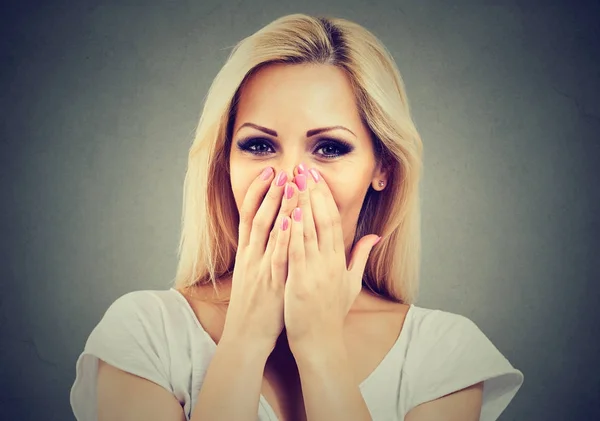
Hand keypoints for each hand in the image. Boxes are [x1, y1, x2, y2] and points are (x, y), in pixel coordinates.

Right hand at [221, 168, 298, 354]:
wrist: (246, 336)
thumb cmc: (254, 305)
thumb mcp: (251, 275)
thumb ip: (260, 253)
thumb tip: (272, 233)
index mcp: (247, 253)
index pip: (250, 215)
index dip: (260, 193)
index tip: (271, 173)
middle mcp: (251, 256)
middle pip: (257, 216)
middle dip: (269, 192)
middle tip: (281, 169)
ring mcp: (260, 268)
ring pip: (267, 231)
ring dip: (278, 206)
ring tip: (289, 183)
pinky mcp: (271, 282)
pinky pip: (277, 255)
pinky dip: (283, 236)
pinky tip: (291, 219)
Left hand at [283, 166, 380, 354]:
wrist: (320, 342)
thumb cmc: (332, 313)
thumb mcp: (351, 283)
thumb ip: (360, 257)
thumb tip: (374, 236)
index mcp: (340, 260)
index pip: (334, 221)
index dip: (325, 197)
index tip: (317, 176)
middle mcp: (330, 262)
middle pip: (322, 219)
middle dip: (313, 192)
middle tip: (304, 167)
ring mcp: (316, 271)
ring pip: (310, 231)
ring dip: (302, 203)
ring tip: (294, 180)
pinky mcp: (300, 281)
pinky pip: (297, 251)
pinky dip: (294, 231)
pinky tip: (290, 212)